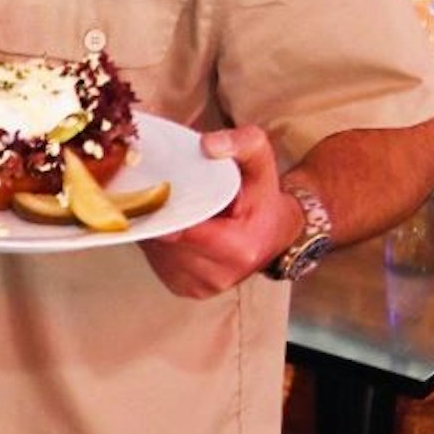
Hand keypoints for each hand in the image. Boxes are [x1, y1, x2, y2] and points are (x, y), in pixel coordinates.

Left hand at [136, 125, 301, 297]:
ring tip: (170, 209)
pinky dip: (159, 242)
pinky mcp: (187, 290)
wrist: (276, 232)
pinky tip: (173, 226)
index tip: (158, 189)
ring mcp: (201, 287)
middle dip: (160, 215)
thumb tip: (207, 144)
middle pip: (166, 240)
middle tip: (161, 192)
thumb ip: (242, 143)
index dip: (167, 208)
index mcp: (238, 249)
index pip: (183, 229)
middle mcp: (218, 275)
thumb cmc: (264, 196)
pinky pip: (158, 261)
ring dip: (157, 228)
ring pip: (157, 251)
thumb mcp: (261, 162)